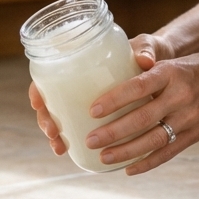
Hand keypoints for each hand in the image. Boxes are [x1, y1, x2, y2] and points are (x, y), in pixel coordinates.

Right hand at [27, 32, 168, 156]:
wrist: (160, 62)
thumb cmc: (147, 51)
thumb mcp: (147, 45)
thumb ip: (146, 50)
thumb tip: (146, 61)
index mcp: (82, 61)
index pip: (49, 74)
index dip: (39, 89)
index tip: (38, 103)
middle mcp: (79, 82)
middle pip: (50, 101)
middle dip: (46, 119)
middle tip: (53, 133)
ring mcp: (86, 99)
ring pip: (60, 118)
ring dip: (56, 135)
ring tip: (60, 148)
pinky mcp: (98, 115)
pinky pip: (77, 128)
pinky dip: (71, 140)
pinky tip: (71, 152)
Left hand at [85, 44, 198, 175]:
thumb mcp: (174, 61)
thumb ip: (148, 73)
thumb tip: (113, 82)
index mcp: (172, 73)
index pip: (139, 86)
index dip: (115, 99)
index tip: (93, 109)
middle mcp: (180, 97)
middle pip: (142, 118)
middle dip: (114, 131)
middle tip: (90, 139)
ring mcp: (189, 118)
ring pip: (153, 139)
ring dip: (126, 151)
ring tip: (103, 156)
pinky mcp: (195, 135)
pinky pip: (168, 152)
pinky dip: (147, 162)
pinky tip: (129, 168)